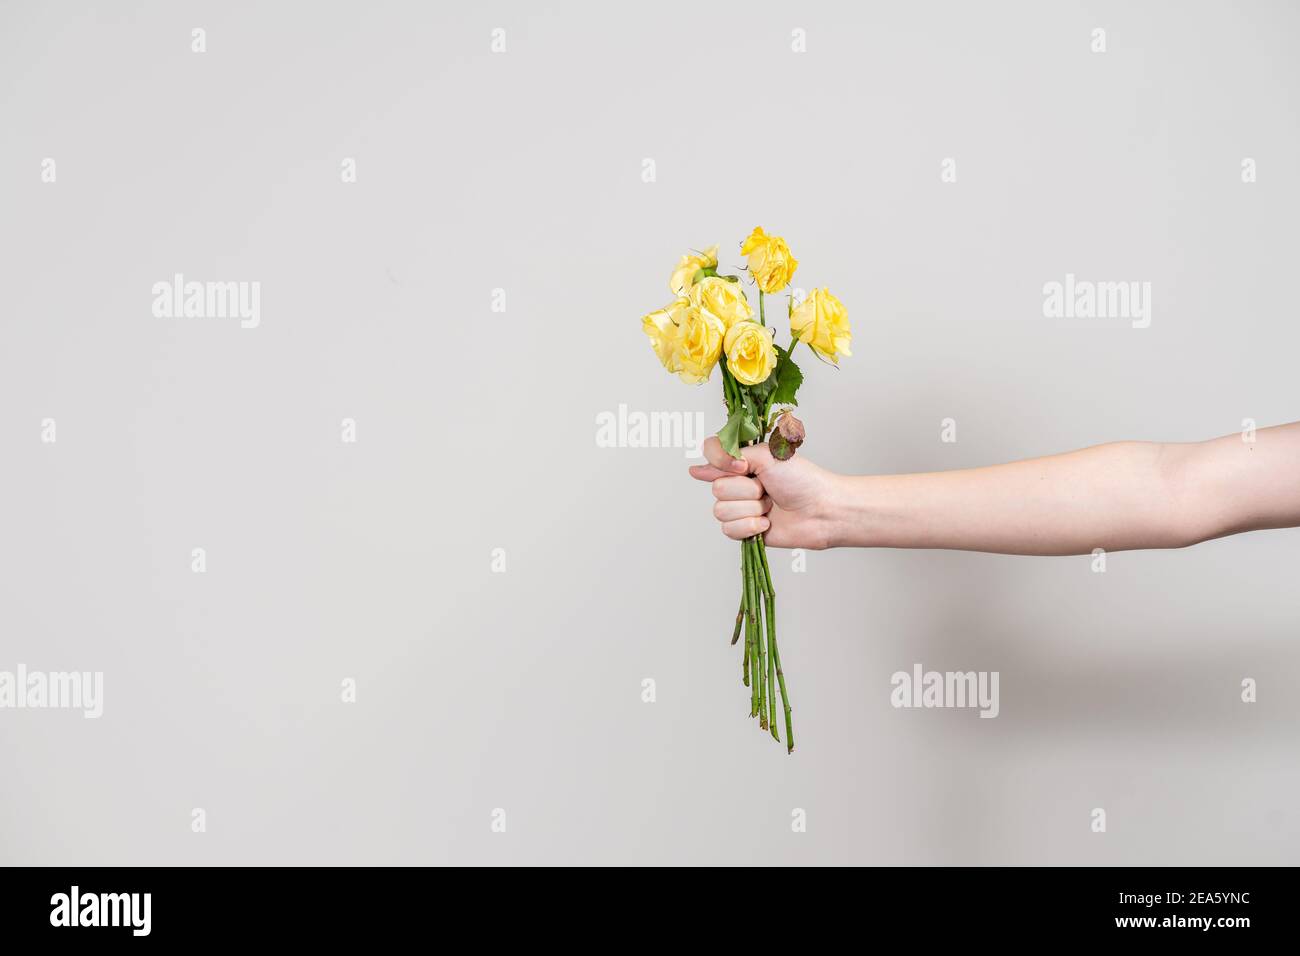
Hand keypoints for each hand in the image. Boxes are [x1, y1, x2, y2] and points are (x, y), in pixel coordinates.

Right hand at [688, 436, 838, 549]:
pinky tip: (767, 522)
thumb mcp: (767, 455)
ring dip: (751, 509)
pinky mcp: (744, 530)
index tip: (742, 467)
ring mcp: (739, 507)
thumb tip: (698, 470)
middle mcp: (737, 483)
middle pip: (717, 488)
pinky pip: (729, 530)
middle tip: (768, 489)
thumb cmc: (802, 479)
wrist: (821, 510)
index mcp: (742, 461)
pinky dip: (750, 526)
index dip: (720, 462)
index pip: (710, 453)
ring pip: (721, 511)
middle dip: (746, 490)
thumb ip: (732, 455)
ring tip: (770, 506)